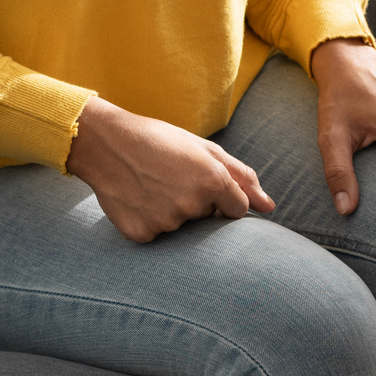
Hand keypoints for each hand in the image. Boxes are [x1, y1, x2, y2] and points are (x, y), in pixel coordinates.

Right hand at [66, 96, 275, 241]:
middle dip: (197, 202)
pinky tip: (137, 198)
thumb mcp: (203, 148)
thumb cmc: (159, 140)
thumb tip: (270, 206)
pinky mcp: (142, 234)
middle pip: (208, 217)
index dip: (223, 197)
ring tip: (151, 184)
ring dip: (172, 210)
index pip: (238, 209)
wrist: (104, 143)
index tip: (204, 185)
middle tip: (171, 178)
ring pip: (182, 226)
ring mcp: (166, 222)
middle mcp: (192, 205)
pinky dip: (150, 220)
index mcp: (213, 180)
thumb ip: (242, 176)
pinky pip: (157, 234)